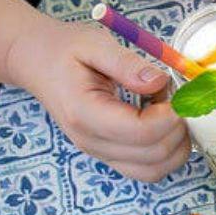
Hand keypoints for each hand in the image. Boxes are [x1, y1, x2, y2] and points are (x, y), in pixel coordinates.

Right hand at [5, 16, 189, 181]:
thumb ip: (126, 64)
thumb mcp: (93, 43)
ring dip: (177, 144)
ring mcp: (101, 153)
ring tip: (169, 110)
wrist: (36, 63)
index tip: (178, 92)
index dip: (171, 116)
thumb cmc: (64, 50)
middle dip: (178, 127)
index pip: (141, 132)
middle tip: (176, 97)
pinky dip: (167, 151)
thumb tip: (160, 82)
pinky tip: (162, 122)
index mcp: (85, 113)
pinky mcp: (110, 156)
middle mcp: (92, 142)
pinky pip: (148, 169)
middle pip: (154, 155)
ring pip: (155, 170)